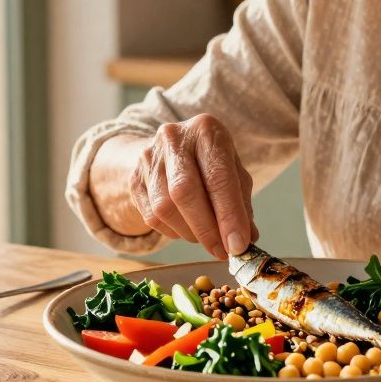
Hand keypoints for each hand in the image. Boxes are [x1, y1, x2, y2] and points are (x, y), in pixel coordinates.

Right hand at [129, 114, 256, 259]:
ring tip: (206, 238)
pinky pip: (151, 217)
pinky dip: (173, 231)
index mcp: (206, 130)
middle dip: (206, 229)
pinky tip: (186, 228)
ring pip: (164, 208)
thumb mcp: (232, 170)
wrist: (170, 148)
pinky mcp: (135, 178)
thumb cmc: (209, 162)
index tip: (238, 244)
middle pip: (184, 192)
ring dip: (190, 233)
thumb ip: (241, 202)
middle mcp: (173, 138)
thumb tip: (245, 239)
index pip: (218, 177)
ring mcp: (149, 157)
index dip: (229, 215)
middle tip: (222, 251)